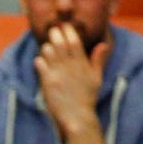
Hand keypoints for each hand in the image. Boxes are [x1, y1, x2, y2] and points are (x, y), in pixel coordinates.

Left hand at [34, 24, 108, 140]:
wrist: (77, 117)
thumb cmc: (87, 98)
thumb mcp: (96, 77)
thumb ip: (98, 60)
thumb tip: (103, 44)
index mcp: (82, 64)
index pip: (74, 42)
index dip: (69, 32)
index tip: (65, 26)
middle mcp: (70, 66)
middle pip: (61, 44)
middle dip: (56, 35)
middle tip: (53, 29)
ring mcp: (58, 74)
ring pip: (50, 53)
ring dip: (47, 47)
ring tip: (47, 45)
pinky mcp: (48, 82)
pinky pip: (41, 66)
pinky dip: (39, 60)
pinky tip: (39, 59)